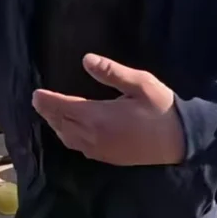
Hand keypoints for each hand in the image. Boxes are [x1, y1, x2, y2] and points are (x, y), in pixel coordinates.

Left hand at [31, 54, 185, 165]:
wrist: (180, 140)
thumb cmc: (161, 108)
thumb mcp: (140, 83)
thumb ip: (112, 72)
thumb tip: (86, 59)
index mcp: (99, 117)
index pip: (65, 108)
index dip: (48, 101)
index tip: (35, 93)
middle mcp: (94, 136)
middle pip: (62, 124)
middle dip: (48, 112)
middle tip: (38, 101)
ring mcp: (101, 150)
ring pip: (68, 138)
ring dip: (57, 125)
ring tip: (50, 113)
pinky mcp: (108, 157)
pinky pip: (79, 147)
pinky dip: (68, 136)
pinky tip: (70, 130)